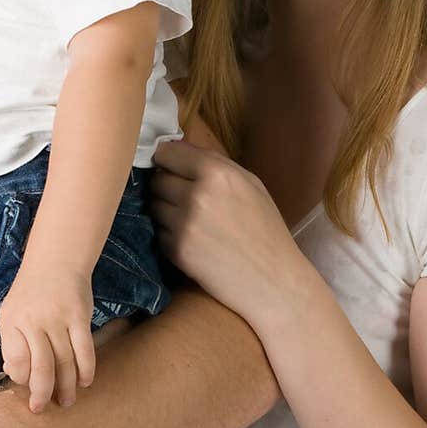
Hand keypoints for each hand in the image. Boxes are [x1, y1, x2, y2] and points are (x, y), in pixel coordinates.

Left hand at [0, 266, 95, 412]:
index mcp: (12, 322)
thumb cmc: (30, 293)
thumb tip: (18, 377)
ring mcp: (58, 318)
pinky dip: (86, 369)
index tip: (26, 388)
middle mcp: (34, 321)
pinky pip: (84, 349)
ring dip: (67, 386)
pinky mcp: (79, 316)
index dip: (21, 380)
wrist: (55, 262)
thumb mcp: (11, 313)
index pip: (16, 362)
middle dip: (42, 394)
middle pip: (41, 368)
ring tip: (66, 402)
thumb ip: (13, 343)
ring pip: (65, 362)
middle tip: (42, 409)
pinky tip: (85, 381)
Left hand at [152, 139, 317, 334]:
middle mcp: (195, 195)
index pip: (166, 153)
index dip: (167, 160)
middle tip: (184, 197)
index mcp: (217, 173)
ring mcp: (183, 224)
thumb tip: (175, 147)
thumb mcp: (249, 184)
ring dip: (165, 210)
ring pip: (153, 205)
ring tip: (191, 220)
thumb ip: (212, 161)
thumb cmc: (266, 229)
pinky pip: (158, 232)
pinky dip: (169, 234)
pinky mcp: (175, 250)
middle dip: (166, 185)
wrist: (273, 280)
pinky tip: (192, 241)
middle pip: (156, 179)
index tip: (172, 167)